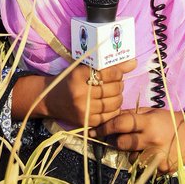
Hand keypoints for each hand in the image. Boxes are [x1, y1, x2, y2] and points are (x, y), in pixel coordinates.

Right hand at [12, 59, 135, 127]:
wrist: (50, 99)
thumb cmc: (70, 80)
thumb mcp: (84, 68)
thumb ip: (109, 66)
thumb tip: (134, 62)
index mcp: (78, 75)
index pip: (108, 72)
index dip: (118, 72)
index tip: (117, 73)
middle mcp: (80, 93)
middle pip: (114, 88)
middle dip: (119, 85)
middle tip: (116, 83)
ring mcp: (83, 109)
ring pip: (114, 103)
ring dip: (118, 97)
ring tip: (113, 93)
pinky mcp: (86, 121)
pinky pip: (110, 116)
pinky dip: (113, 109)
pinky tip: (108, 104)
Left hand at [92, 108, 184, 173]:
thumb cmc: (170, 120)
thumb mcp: (152, 112)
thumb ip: (132, 115)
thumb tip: (108, 119)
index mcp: (149, 122)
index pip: (120, 124)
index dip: (104, 127)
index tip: (93, 131)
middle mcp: (152, 140)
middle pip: (122, 144)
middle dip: (118, 141)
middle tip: (122, 138)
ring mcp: (158, 157)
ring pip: (131, 158)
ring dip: (133, 153)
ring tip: (145, 146)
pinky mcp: (163, 169)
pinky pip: (144, 168)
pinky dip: (145, 162)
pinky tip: (154, 154)